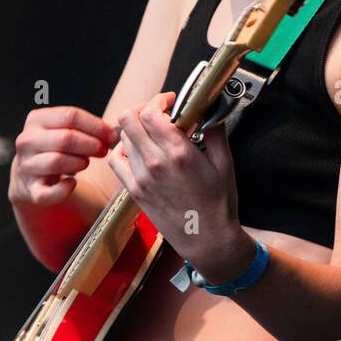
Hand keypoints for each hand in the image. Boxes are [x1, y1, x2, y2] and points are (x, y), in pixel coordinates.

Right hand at [9, 106, 118, 205]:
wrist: (31, 173)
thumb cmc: (54, 147)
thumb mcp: (64, 129)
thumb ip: (86, 127)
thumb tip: (113, 133)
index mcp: (36, 119)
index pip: (70, 116)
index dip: (96, 126)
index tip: (111, 135)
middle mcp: (27, 141)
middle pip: (65, 138)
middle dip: (91, 145)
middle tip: (103, 150)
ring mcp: (26, 165)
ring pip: (57, 161)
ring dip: (79, 163)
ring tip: (86, 163)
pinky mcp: (29, 189)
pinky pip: (47, 193)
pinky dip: (63, 190)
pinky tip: (72, 184)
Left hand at [107, 91, 245, 275]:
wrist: (206, 239)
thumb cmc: (218, 203)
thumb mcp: (225, 163)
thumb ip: (216, 131)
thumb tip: (211, 109)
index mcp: (179, 153)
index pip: (151, 112)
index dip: (158, 101)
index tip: (170, 102)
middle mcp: (156, 163)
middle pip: (128, 120)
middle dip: (142, 109)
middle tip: (157, 113)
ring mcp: (141, 178)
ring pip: (121, 137)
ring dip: (135, 129)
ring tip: (151, 133)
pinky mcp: (134, 191)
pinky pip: (115, 161)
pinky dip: (122, 150)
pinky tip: (137, 151)